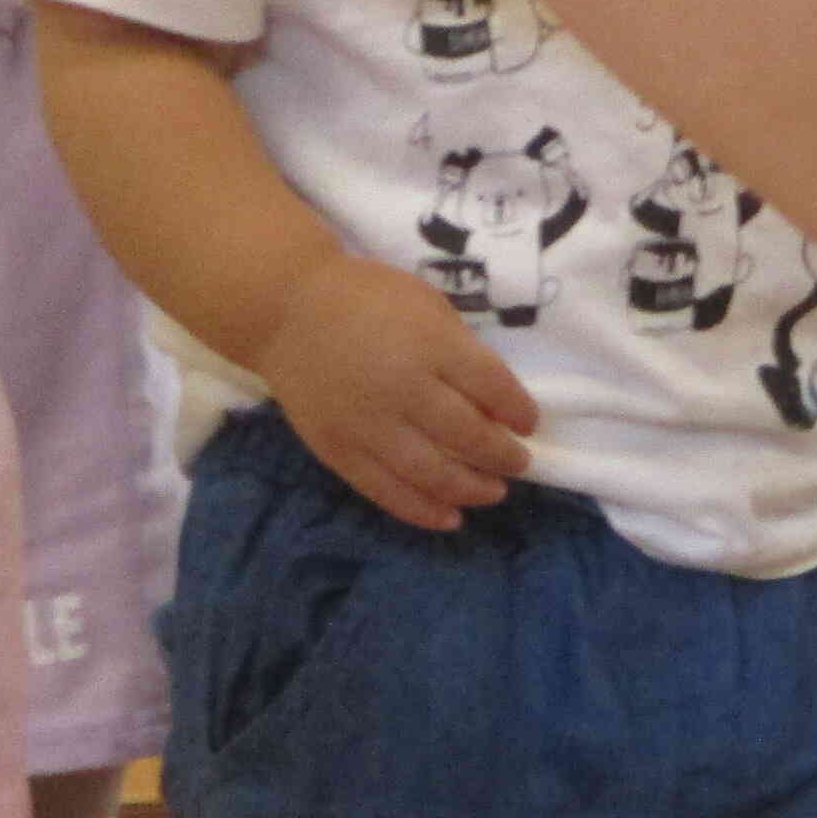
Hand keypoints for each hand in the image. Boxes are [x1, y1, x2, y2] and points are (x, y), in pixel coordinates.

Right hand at [250, 250, 538, 532]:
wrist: (287, 312)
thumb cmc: (367, 299)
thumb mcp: (429, 306)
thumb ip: (461, 351)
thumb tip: (492, 401)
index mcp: (431, 347)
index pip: (492, 387)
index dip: (518, 411)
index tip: (529, 424)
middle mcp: (402, 391)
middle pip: (467, 436)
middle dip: (502, 456)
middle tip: (520, 464)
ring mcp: (367, 426)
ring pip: (430, 473)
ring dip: (470, 489)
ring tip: (494, 492)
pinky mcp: (338, 451)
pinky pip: (385, 490)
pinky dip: (421, 510)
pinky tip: (450, 518)